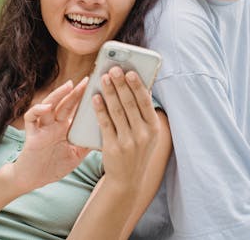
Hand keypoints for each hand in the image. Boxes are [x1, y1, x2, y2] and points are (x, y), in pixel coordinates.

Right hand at [13, 78, 89, 190]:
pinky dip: (37, 111)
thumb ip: (87, 144)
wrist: (33, 180)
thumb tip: (106, 134)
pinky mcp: (32, 134)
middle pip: (65, 103)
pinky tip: (47, 108)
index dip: (83, 98)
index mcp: (64, 128)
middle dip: (75, 91)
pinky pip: (31, 118)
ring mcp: (42, 127)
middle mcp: (54, 124)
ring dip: (58, 94)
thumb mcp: (76, 155)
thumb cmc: (53, 167)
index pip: (75, 108)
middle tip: (87, 81)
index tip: (96, 88)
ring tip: (69, 85)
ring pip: (48, 105)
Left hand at [93, 66, 159, 187]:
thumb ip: (145, 113)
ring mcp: (128, 142)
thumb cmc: (137, 151)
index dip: (137, 86)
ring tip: (103, 78)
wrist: (127, 180)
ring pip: (117, 111)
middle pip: (130, 104)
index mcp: (154, 128)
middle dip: (121, 84)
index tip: (130, 72)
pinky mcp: (113, 147)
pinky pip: (105, 124)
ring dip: (109, 92)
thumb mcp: (148, 134)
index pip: (145, 102)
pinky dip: (100, 109)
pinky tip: (95, 98)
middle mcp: (143, 134)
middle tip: (113, 69)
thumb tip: (141, 86)